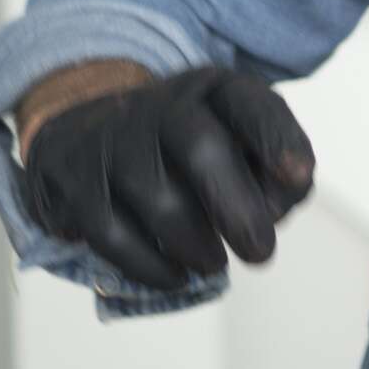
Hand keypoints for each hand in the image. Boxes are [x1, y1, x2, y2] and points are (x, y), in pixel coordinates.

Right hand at [19, 67, 315, 291]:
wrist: (86, 125)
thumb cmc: (185, 147)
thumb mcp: (240, 142)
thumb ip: (275, 175)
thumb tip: (273, 209)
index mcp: (212, 92)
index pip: (249, 103)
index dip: (276, 139)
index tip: (298, 177)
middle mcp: (160, 106)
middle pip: (201, 147)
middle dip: (237, 208)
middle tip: (260, 252)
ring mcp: (109, 139)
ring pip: (156, 197)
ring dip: (193, 243)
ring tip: (213, 263)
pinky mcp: (69, 178)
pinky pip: (109, 232)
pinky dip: (147, 264)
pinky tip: (173, 276)